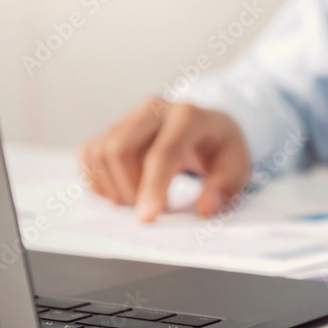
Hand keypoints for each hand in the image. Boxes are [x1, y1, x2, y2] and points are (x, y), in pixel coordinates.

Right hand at [78, 98, 250, 221]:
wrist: (209, 129)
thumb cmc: (222, 151)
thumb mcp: (237, 170)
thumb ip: (224, 189)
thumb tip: (205, 208)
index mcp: (189, 116)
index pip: (163, 153)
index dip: (152, 188)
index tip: (147, 218)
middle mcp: (154, 109)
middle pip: (120, 149)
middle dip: (130, 190)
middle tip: (151, 212)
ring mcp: (130, 116)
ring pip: (100, 153)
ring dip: (114, 188)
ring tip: (141, 202)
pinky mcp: (112, 127)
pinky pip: (90, 156)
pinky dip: (100, 182)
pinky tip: (123, 192)